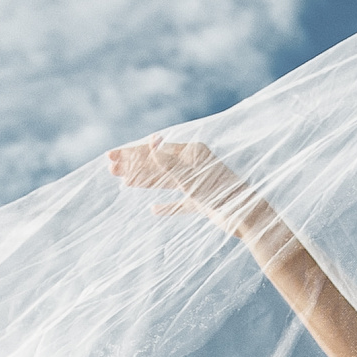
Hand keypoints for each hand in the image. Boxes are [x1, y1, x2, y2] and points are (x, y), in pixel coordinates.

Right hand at [106, 137, 260, 235]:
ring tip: (124, 183)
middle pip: (158, 164)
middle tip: (110, 169)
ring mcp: (197, 184)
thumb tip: (151, 139)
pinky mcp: (203, 202)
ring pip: (165, 181)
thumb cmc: (221, 194)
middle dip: (134, 166)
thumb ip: (168, 161)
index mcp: (192, 154)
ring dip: (145, 181)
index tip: (110, 157)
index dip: (131, 154)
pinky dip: (167, 206)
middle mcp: (194, 165)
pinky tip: (154, 210)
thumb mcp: (190, 177)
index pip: (155, 151)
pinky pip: (180, 203)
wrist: (247, 216)